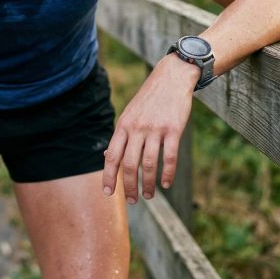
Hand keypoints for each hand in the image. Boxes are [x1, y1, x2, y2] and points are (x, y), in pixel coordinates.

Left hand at [102, 56, 197, 202]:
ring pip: (148, 164)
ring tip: (148, 195)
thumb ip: (120, 136)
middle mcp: (136, 128)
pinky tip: (166, 183)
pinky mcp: (173, 129)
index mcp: (123, 125)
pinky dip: (167, 174)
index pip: (112, 156)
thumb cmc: (149, 99)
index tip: (108, 193)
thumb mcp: (129, 114)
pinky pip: (169, 157)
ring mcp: (155, 129)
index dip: (109, 176)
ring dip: (148, 184)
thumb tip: (106, 158)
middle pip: (129, 164)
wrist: (171, 77)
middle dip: (129, 186)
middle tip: (132, 200)